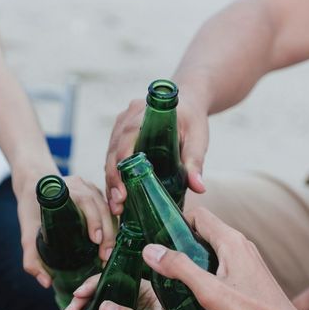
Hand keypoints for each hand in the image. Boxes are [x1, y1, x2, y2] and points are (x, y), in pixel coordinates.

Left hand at [17, 173, 116, 287]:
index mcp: (64, 190)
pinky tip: (112, 242)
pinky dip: (112, 225)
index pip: (85, 202)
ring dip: (112, 231)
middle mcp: (81, 186)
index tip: (95, 240)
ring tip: (109, 253)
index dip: (93, 220)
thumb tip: (46, 282)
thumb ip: (31, 258)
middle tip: (105, 256)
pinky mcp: (97, 193)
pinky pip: (109, 209)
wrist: (34, 185)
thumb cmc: (30, 208)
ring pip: (108, 208)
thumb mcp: (27, 232)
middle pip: (101, 207)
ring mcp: (91, 188)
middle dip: (106, 232)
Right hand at [104, 94, 209, 215]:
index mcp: (144, 114)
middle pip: (113, 152)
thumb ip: (195, 162)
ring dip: (111, 182)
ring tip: (117, 207)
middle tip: (118, 205)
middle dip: (113, 180)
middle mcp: (127, 118)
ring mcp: (120, 126)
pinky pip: (112, 156)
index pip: (126, 139)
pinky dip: (114, 176)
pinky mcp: (120, 135)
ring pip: (109, 156)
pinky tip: (119, 196)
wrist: (187, 102)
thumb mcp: (197, 139)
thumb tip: (199, 188)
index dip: (122, 166)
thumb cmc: (193, 119)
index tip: (123, 190)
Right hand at [136, 207, 304, 309]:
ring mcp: (247, 259)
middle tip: (161, 261)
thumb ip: (179, 268)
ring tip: (174, 277)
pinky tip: (197, 290)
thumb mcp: (209, 291)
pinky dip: (206, 269)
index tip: (158, 240)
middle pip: (203, 230)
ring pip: (212, 248)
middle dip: (180, 242)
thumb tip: (151, 250)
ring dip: (193, 258)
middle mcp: (241, 244)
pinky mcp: (249, 275)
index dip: (175, 223)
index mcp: (231, 241)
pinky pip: (221, 262)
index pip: (197, 215)